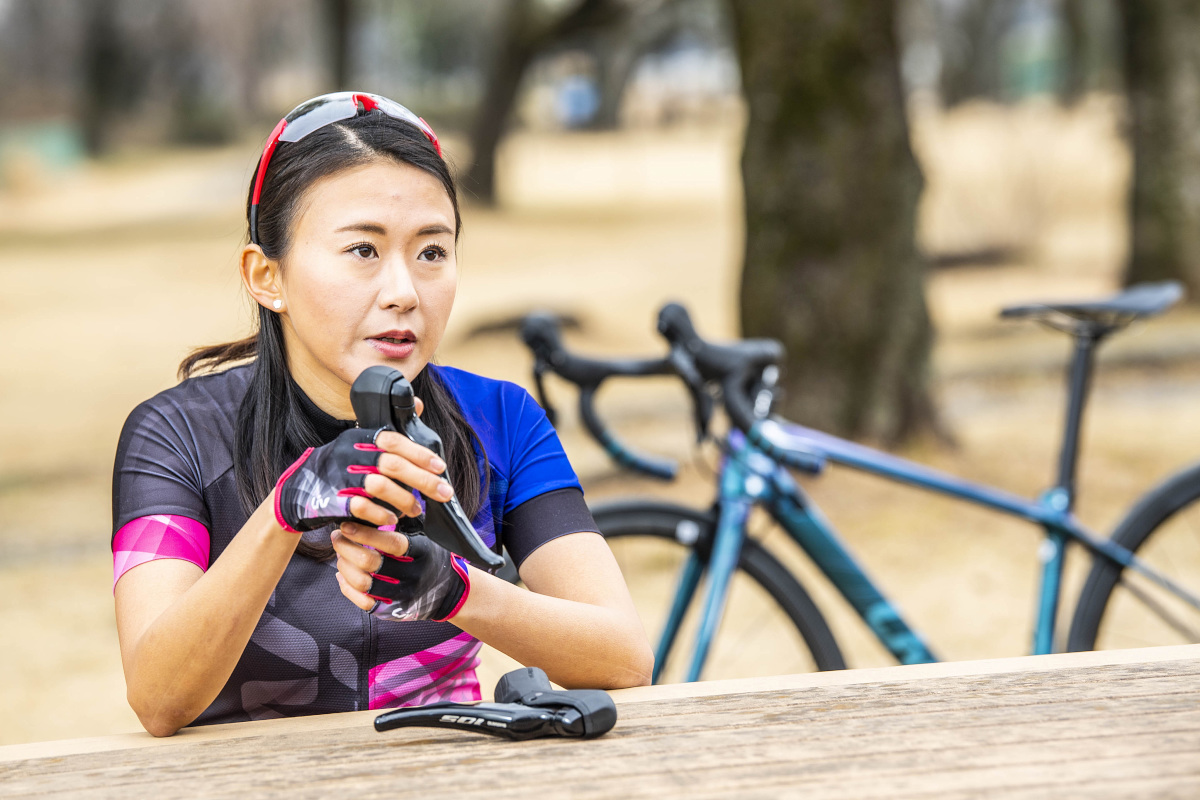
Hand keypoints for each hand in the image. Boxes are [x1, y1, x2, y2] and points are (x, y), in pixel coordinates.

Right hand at [273, 426, 454, 532]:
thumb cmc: (340, 465)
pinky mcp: (332, 499)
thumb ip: (390, 430)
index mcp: (358, 437)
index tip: (441, 467)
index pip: (393, 440)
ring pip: (378, 486)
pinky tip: (392, 519)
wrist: (299, 489)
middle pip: (391, 464)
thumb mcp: (360, 441)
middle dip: (423, 480)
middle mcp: (349, 454)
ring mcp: (339, 476)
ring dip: (405, 500)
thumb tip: (418, 403)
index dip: (419, 454)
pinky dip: (381, 514)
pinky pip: (362, 507)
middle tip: (444, 492)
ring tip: (417, 509)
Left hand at [332, 523, 469, 621]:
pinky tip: (342, 575)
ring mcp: (402, 596)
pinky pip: (362, 602)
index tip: (347, 524)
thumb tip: (377, 499)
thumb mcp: (427, 534)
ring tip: (340, 553)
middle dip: (347, 548)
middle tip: (338, 536)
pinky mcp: (392, 611)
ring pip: (363, 583)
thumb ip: (406, 519)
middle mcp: (413, 576)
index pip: (392, 543)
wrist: (450, 592)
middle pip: (371, 564)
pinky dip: (347, 587)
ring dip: (344, 566)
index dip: (366, 534)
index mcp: (423, 553)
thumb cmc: (432, 555)